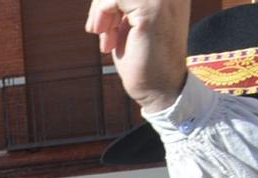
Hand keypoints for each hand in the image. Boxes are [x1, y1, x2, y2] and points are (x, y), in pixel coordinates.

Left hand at [86, 0, 191, 115]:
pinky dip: (102, 14)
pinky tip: (106, 37)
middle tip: (98, 28)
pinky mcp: (152, 9)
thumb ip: (121, 1)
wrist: (159, 87)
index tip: (104, 23)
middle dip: (103, 1)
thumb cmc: (143, 57)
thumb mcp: (129, 19)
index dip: (110, 0)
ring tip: (102, 33)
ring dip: (101, 9)